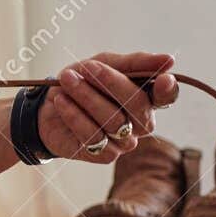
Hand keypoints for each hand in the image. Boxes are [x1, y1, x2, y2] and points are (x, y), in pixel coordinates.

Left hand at [37, 52, 177, 162]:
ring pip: (114, 120)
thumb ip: (134, 63)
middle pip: (138, 104)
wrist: (46, 108)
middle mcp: (141, 122)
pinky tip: (62, 102)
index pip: (167, 97)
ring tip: (67, 80)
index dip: (168, 90)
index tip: (163, 78)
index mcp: (147, 98)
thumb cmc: (82, 82)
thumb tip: (169, 60)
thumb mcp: (104, 64)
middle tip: (87, 67)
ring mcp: (125, 141)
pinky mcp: (105, 156)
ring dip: (87, 96)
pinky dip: (74, 115)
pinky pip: (94, 136)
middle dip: (110, 82)